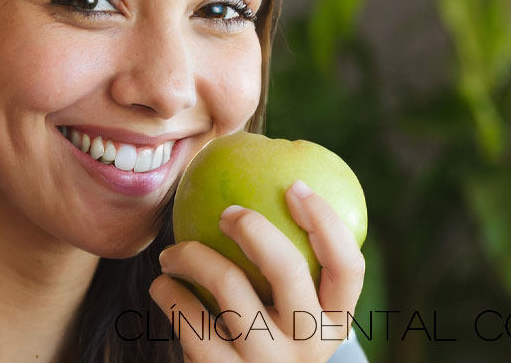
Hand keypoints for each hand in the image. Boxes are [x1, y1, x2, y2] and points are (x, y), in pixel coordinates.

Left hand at [148, 181, 364, 361]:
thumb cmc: (260, 332)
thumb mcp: (287, 311)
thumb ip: (287, 262)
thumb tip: (264, 165)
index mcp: (335, 322)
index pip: (347, 266)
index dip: (325, 220)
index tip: (294, 185)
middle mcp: (309, 347)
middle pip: (286, 268)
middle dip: (252, 226)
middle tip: (227, 212)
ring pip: (228, 285)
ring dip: (190, 255)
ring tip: (171, 254)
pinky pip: (189, 318)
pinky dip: (168, 293)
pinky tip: (162, 286)